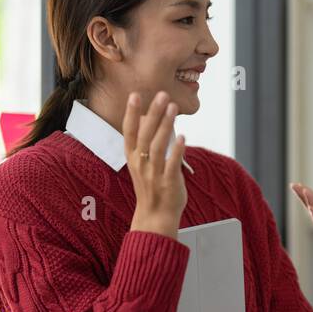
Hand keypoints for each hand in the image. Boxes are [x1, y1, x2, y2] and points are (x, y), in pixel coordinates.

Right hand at [125, 90, 186, 238]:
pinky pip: (172, 164)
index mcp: (133, 157)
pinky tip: (183, 137)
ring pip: (158, 146)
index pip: (129, 131)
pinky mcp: (168, 182)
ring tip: (173, 108)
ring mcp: (154, 173)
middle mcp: (141, 164)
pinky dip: (177, 150)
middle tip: (162, 94)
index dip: (131, 113)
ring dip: (166, 125)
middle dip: (153, 113)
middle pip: (145, 134)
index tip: (135, 95)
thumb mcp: (142, 163)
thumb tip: (146, 117)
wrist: (155, 216)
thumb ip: (144, 141)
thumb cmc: (151, 186)